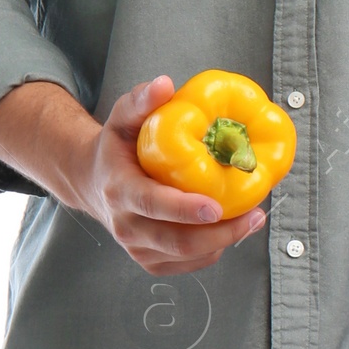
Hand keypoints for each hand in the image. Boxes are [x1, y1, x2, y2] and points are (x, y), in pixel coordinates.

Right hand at [0, 76, 266, 273]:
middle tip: (255, 216)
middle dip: (220, 233)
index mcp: (119, 190)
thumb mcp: (122, 118)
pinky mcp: (149, 259)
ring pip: (186, 256)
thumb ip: (140, 100)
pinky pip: (187, 263)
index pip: (152, 204)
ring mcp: (136, 247)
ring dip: (224, 242)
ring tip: (253, 220)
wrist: (93, 183)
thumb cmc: (116, 149)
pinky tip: (232, 229)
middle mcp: (125, 225)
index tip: (216, 206)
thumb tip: (165, 84)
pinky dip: (214, 250)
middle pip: (176, 241)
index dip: (184, 209)